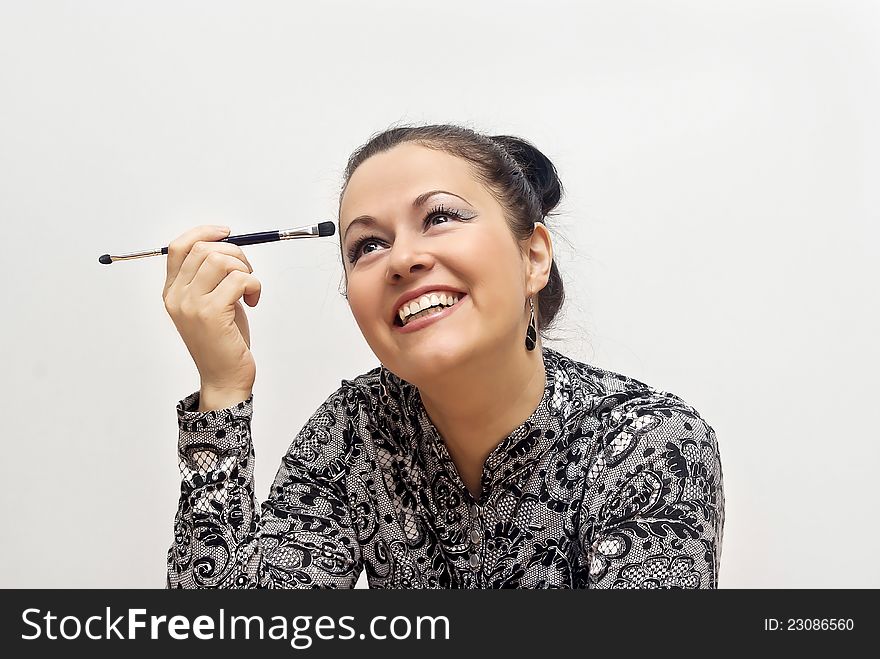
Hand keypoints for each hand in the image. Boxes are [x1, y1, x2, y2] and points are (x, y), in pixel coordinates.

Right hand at [162, 225, 260, 396]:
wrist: (224, 378)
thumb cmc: (222, 341)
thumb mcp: (211, 303)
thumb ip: (211, 276)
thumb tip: (228, 245)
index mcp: (172, 292)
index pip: (179, 247)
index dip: (204, 233)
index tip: (227, 233)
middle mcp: (176, 296)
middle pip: (204, 250)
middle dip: (235, 253)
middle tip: (247, 273)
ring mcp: (191, 305)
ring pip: (221, 260)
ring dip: (245, 269)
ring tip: (249, 288)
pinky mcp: (211, 313)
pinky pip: (239, 279)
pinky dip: (254, 285)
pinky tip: (253, 301)